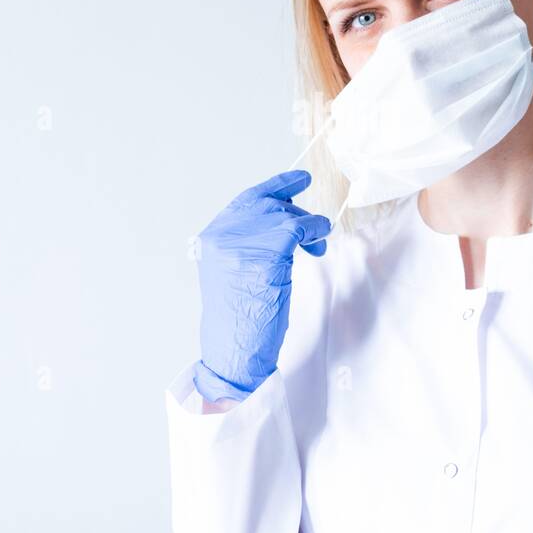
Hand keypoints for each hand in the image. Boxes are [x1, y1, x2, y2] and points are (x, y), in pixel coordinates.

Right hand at [193, 170, 330, 403]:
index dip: (276, 187)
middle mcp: (223, 235)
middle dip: (295, 208)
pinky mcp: (266, 254)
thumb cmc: (239, 320)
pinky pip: (297, 229)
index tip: (298, 181)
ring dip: (308, 225)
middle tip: (314, 217)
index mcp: (213, 239)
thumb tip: (283, 224)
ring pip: (284, 214)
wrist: (234, 351)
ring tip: (318, 240)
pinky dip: (314, 231)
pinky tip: (319, 241)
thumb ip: (249, 244)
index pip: (247, 201)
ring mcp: (243, 243)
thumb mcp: (234, 272)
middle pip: (267, 203)